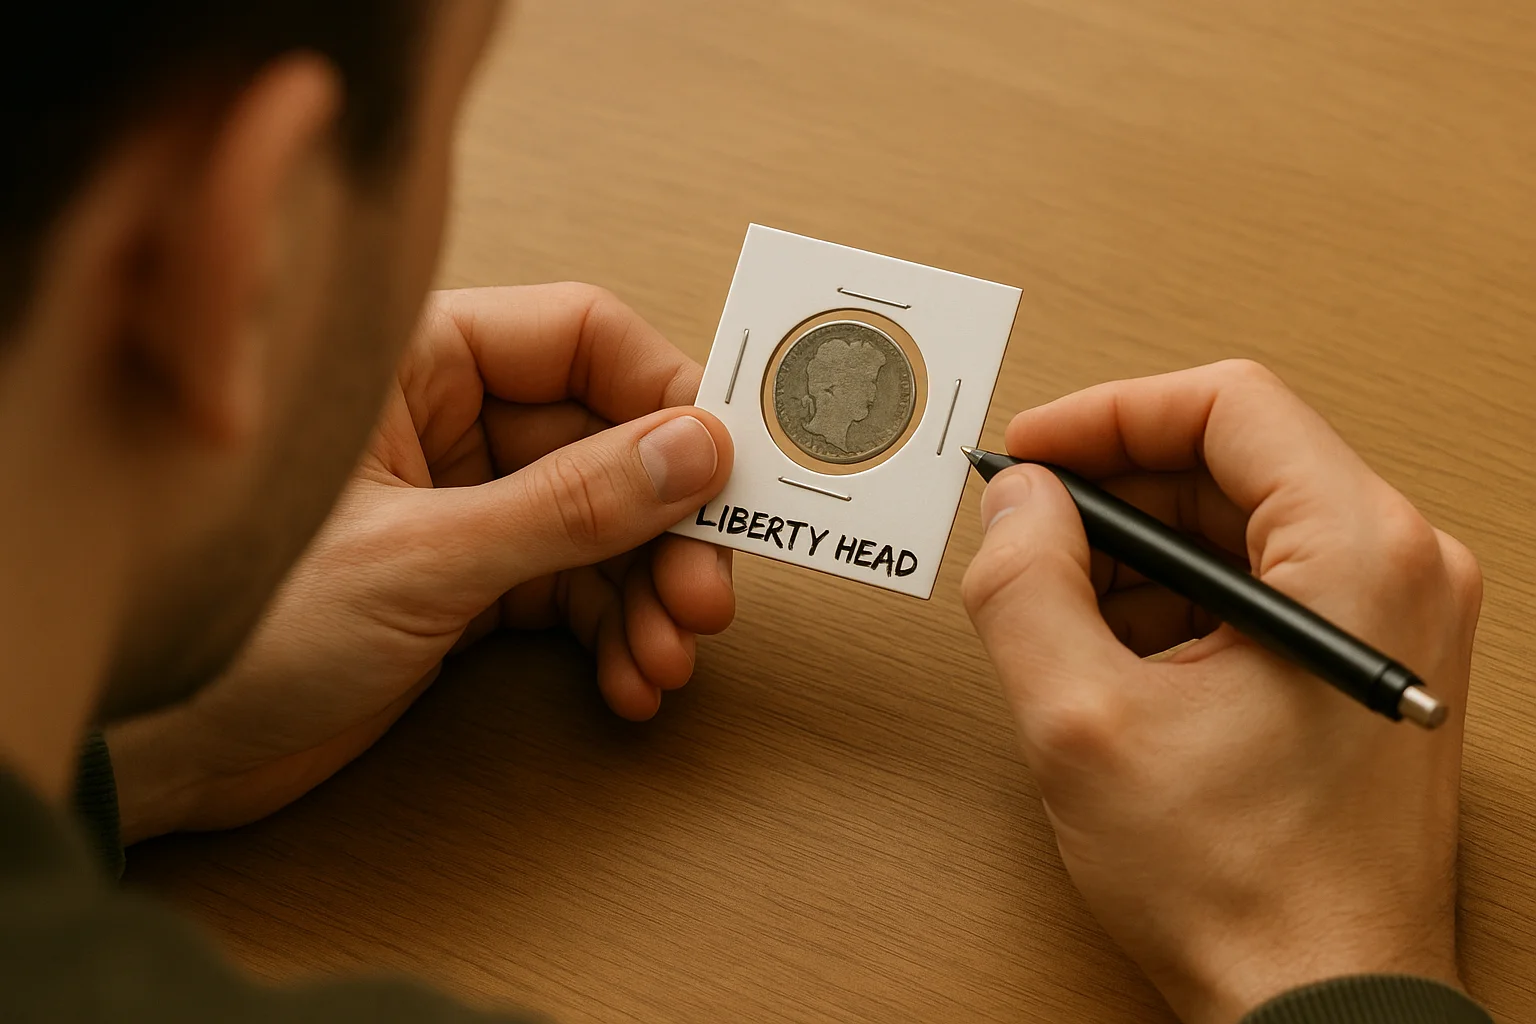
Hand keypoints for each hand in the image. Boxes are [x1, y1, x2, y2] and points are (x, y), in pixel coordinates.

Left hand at [108, 284, 734, 841]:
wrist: (169, 751)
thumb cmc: (249, 620)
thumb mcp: (427, 559)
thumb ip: (571, 504)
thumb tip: (697, 449)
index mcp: (419, 363)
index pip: (583, 339)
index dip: (666, 400)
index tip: (726, 470)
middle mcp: (450, 422)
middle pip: (611, 443)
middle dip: (667, 527)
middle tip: (707, 594)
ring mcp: (468, 506)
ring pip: (604, 527)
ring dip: (649, 595)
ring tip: (668, 658)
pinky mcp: (473, 585)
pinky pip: (575, 591)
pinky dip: (613, 635)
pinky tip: (631, 682)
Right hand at [961, 361, 1480, 1023]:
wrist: (1318, 1000)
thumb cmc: (1241, 886)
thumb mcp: (1081, 723)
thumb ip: (1025, 585)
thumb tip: (1018, 501)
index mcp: (1356, 554)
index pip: (1227, 401)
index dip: (1108, 414)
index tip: (1035, 452)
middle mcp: (1397, 568)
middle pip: (1231, 459)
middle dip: (1113, 492)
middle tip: (1028, 532)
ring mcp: (1390, 616)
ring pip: (1239, 523)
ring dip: (1137, 552)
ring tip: (1064, 617)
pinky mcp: (1365, 658)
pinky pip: (1259, 582)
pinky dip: (1176, 599)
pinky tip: (1116, 661)